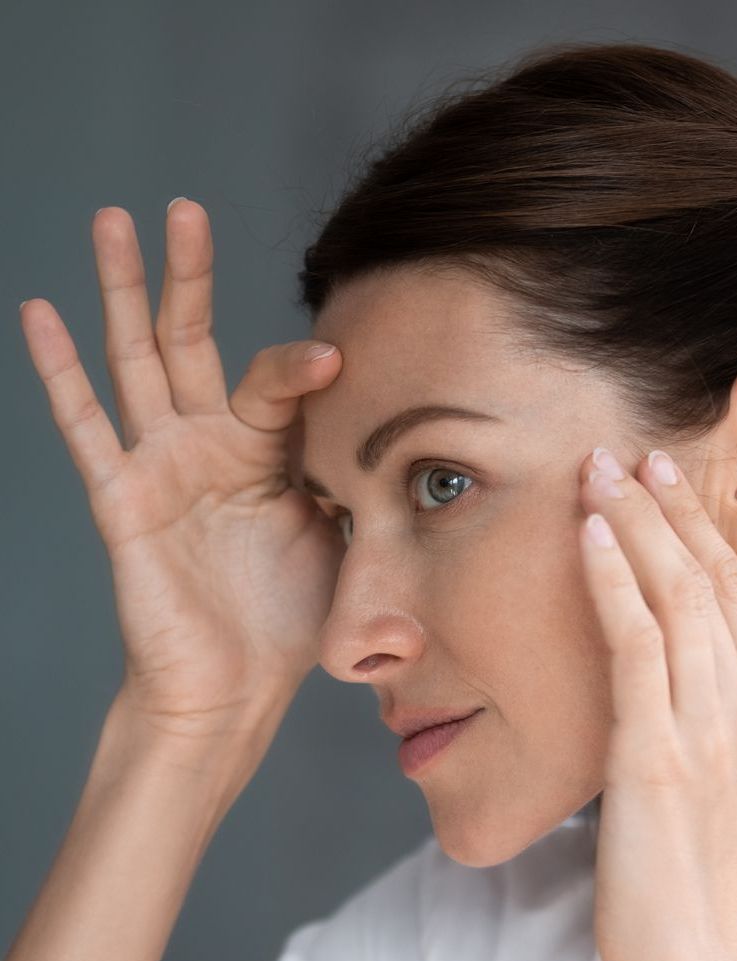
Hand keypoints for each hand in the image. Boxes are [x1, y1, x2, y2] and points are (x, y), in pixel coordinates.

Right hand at [19, 200, 344, 739]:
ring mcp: (162, 465)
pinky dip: (61, 371)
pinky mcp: (123, 498)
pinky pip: (87, 427)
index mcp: (266, 453)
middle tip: (183, 207)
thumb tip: (408, 438)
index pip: (276, 381)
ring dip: (122, 291)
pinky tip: (40, 312)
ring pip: (136, 361)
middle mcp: (210, 446)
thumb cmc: (289, 621)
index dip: (303, 367)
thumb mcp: (344, 539)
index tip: (340, 357)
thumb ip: (358, 481)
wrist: (235, 688)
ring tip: (113, 220)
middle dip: (188, 275)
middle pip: (193, 341)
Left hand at [578, 446, 736, 960]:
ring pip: (672, 597)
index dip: (702, 531)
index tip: (669, 483)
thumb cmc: (717, 880)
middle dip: (666, 509)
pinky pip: (633, 644)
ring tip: (598, 471)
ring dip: (632, 525)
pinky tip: (588, 536)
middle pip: (708, 581)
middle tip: (628, 452)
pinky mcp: (654, 751)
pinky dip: (611, 581)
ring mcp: (705, 727)